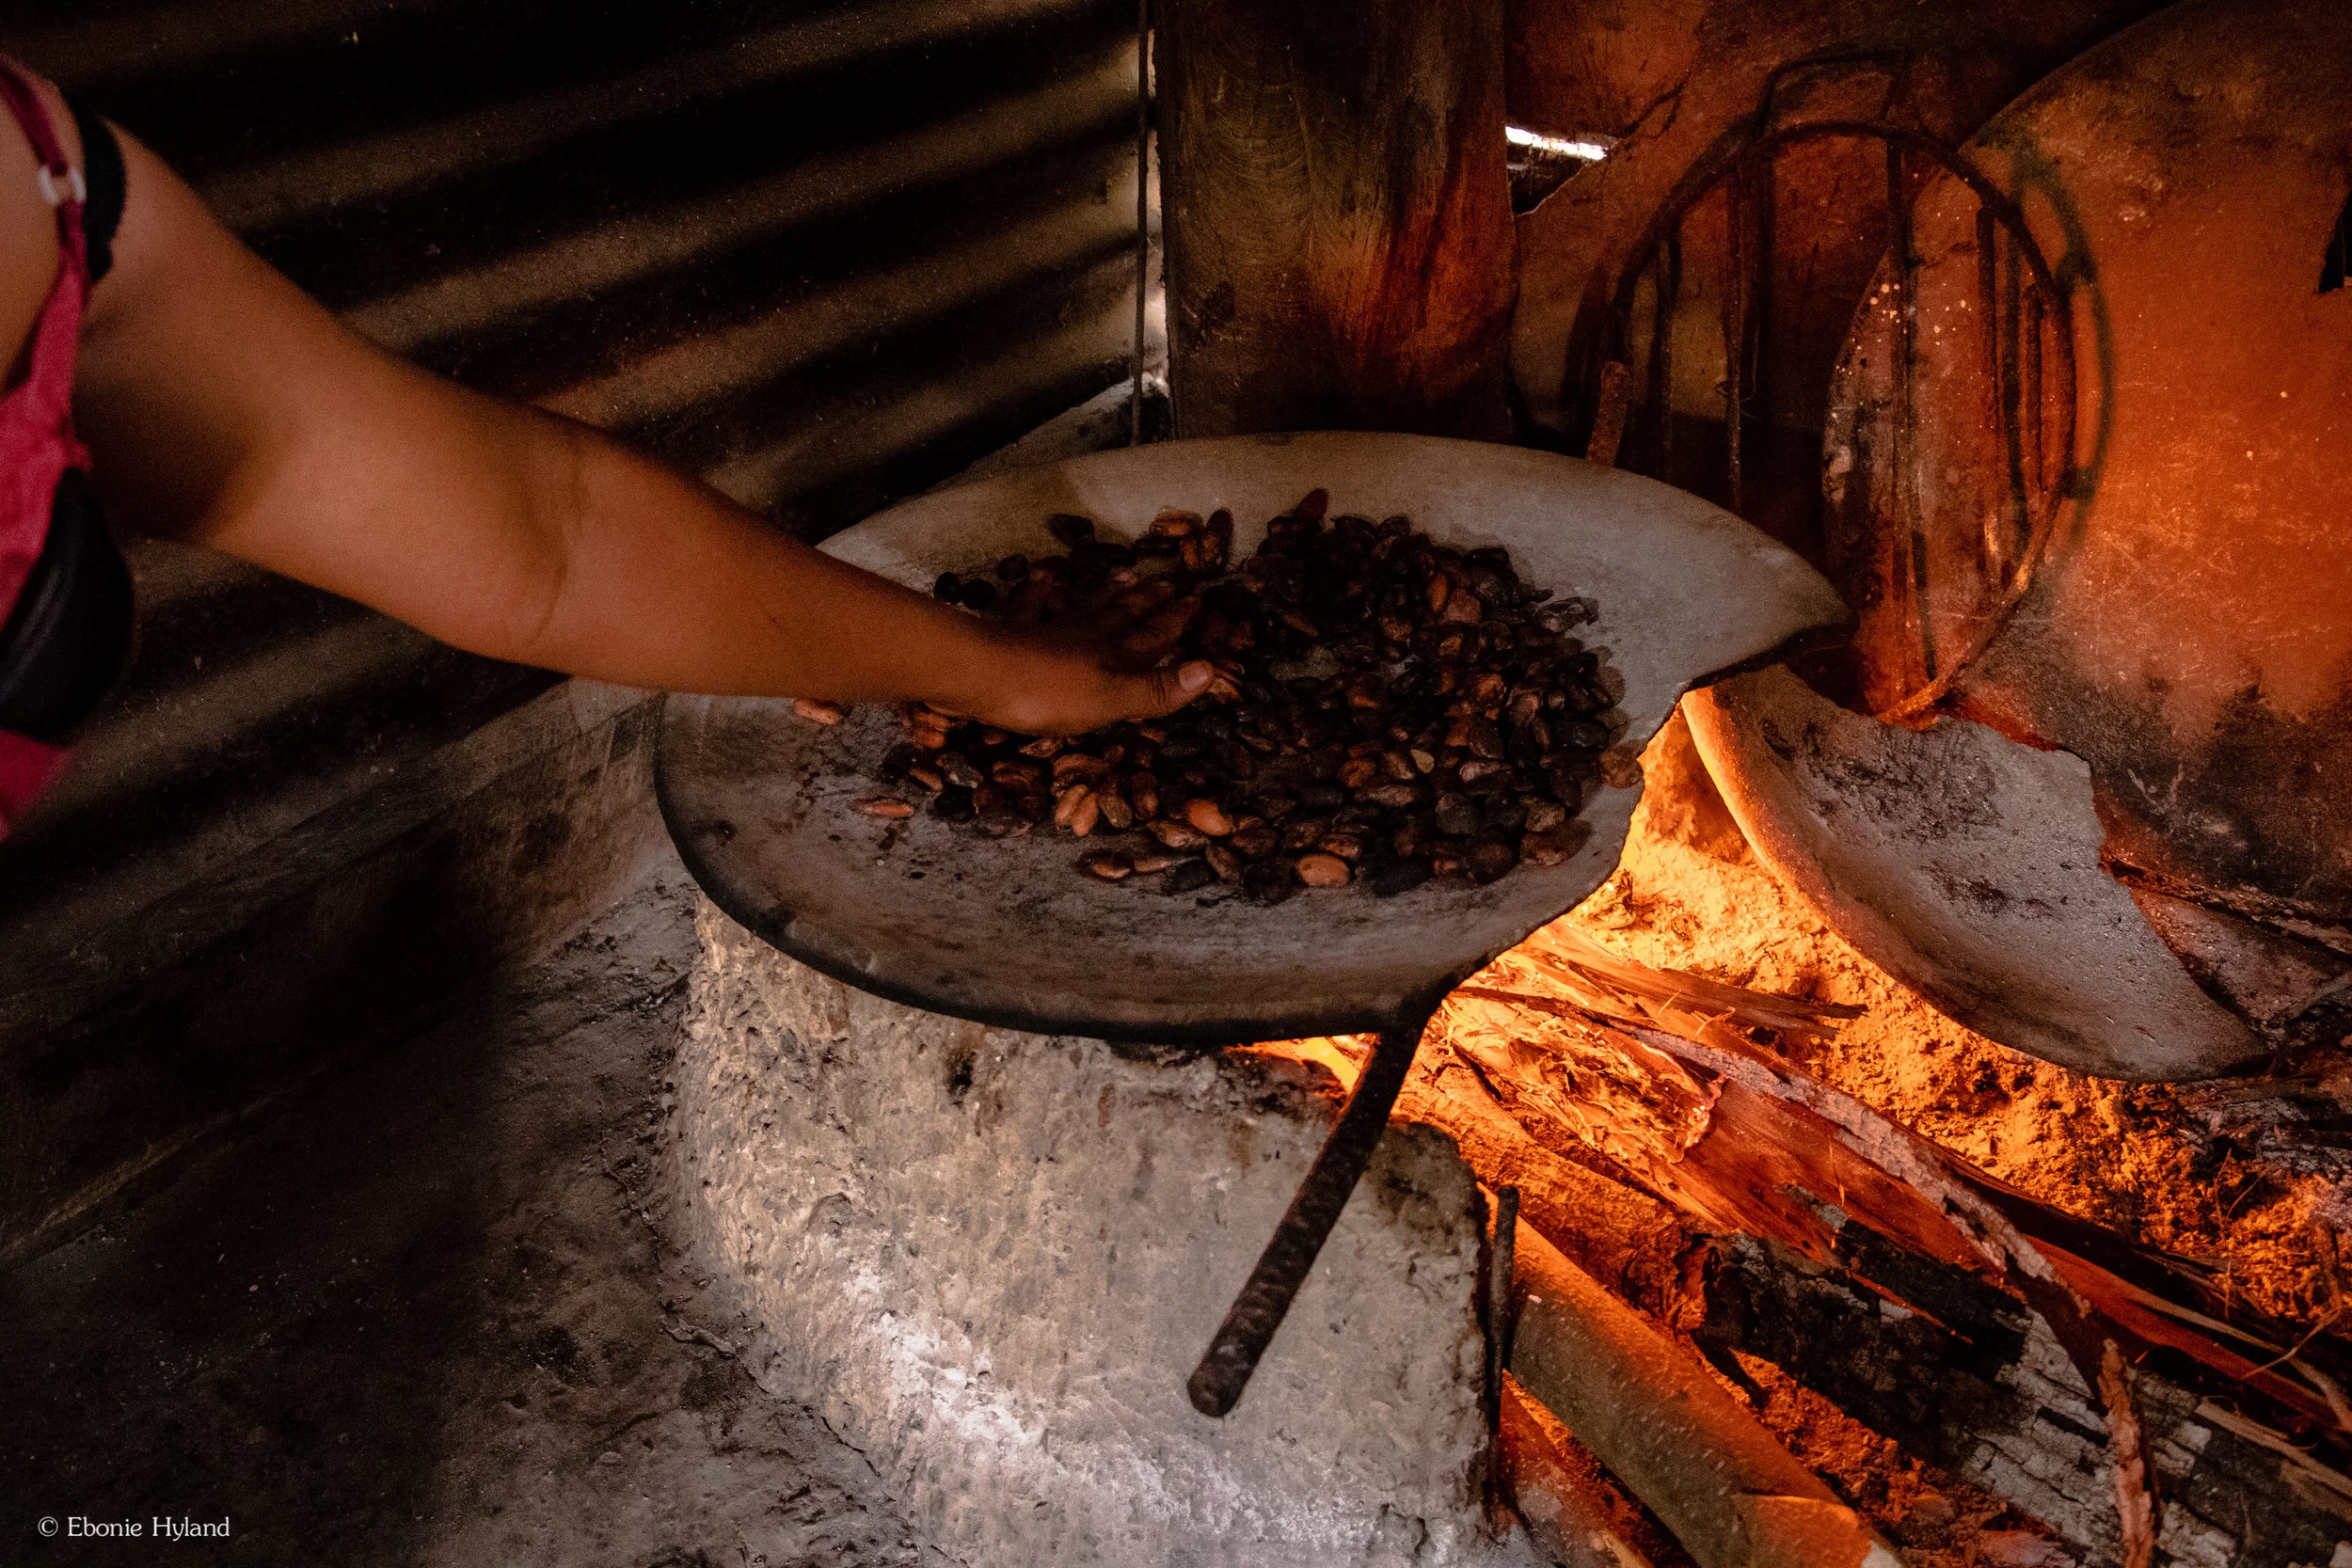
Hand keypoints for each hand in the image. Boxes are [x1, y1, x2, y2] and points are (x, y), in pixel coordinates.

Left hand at [946, 576, 1213, 735]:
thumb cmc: (1048, 695)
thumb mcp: (1111, 700)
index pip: (1152, 636)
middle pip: (1124, 614)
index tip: (1195, 601)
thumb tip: (1209, 669)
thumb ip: (1156, 688)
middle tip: (1169, 581)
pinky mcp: (1014, 633)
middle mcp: (1086, 636)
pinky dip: (1039, 589)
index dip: (1174, 621)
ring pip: (1086, 606)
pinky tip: (1042, 574)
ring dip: (1108, 592)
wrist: (981, 674)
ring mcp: (1049, 631)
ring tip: (1126, 574)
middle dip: (1149, 601)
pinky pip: (1032, 605)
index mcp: (1112, 655)